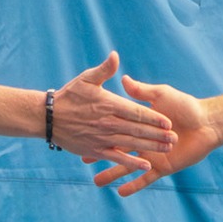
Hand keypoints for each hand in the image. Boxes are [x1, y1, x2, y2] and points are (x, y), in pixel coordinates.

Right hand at [47, 52, 175, 170]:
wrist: (47, 117)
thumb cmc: (68, 95)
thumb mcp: (86, 78)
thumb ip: (104, 70)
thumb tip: (116, 55)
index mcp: (109, 104)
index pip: (137, 112)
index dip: (153, 117)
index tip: (169, 122)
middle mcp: (108, 122)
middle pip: (138, 130)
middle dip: (158, 135)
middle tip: (175, 138)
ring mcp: (102, 138)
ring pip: (131, 144)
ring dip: (150, 147)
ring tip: (167, 149)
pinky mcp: (95, 151)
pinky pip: (116, 158)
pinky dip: (131, 163)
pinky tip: (145, 166)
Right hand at [92, 75, 221, 194]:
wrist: (208, 123)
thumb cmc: (185, 105)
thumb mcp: (161, 94)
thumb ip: (142, 91)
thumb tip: (124, 78)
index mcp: (139, 124)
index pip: (116, 128)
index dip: (100, 131)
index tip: (83, 133)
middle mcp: (142, 141)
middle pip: (117, 149)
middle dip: (100, 156)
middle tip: (82, 161)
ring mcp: (151, 155)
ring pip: (127, 166)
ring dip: (112, 174)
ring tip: (96, 183)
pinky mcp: (162, 167)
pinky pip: (145, 179)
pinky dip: (134, 185)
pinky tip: (120, 192)